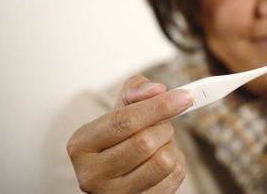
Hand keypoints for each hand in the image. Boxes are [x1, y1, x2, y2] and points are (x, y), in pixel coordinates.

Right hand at [66, 76, 192, 192]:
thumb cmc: (119, 134)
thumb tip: (157, 90)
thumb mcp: (121, 106)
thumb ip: (136, 90)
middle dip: (163, 126)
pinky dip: (176, 162)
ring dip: (170, 145)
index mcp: (82, 144)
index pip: (124, 122)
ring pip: (163, 161)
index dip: (158, 107)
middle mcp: (92, 174)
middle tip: (161, 124)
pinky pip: (174, 177)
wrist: (118, 167)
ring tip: (158, 143)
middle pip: (145, 142)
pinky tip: (160, 159)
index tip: (184, 97)